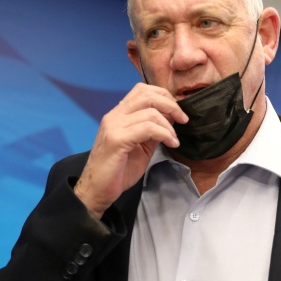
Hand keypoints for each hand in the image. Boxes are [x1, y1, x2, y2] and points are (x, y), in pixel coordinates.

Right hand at [74, 83, 187, 218]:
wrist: (97, 190)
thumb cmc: (118, 170)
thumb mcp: (141, 146)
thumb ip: (153, 130)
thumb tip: (171, 118)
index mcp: (119, 114)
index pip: (141, 90)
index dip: (163, 96)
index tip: (177, 111)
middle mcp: (114, 116)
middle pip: (147, 95)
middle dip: (170, 104)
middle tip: (183, 119)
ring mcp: (114, 126)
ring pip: (150, 112)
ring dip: (169, 124)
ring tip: (174, 138)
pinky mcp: (116, 139)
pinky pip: (147, 128)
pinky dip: (164, 134)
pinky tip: (171, 143)